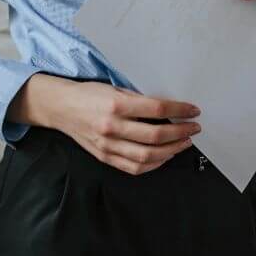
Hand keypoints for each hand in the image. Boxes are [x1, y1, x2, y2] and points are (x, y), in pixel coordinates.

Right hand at [11, 75, 199, 175]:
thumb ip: (140, 101)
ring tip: (183, 143)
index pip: (158, 109)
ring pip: (147, 156)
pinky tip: (164, 157)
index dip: (180, 110)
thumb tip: (169, 110)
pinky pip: (133, 167)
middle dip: (180, 132)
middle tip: (193, 128)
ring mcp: (108, 145)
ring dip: (171, 151)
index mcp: (116, 105)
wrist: (62, 107)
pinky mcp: (105, 157)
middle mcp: (112, 127)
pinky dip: (153, 164)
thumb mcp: (116, 88)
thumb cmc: (89, 95)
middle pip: (155, 135)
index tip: (193, 111)